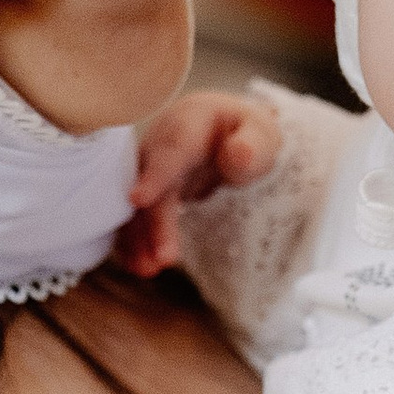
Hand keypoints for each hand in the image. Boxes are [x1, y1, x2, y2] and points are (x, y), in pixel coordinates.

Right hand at [119, 89, 282, 276]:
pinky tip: (139, 265)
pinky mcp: (146, 192)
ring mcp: (147, 168)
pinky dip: (134, 241)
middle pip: (149, 184)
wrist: (222, 130)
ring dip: (138, 237)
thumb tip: (239, 156)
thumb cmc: (242, 132)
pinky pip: (134, 216)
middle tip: (162, 258)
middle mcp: (159, 144)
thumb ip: (251, 144)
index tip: (138, 200)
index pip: (171, 150)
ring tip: (148, 269)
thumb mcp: (259, 132)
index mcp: (188, 124)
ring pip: (135, 203)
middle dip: (152, 222)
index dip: (154, 176)